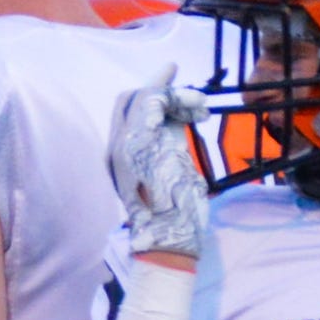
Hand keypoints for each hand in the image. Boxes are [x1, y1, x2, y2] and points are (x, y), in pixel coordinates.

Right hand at [109, 69, 213, 263]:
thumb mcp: (170, 175)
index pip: (126, 115)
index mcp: (122, 159)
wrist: (169, 238)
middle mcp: (117, 149)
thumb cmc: (174, 217)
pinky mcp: (139, 141)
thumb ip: (167, 149)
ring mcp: (125, 144)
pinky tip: (199, 109)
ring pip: (144, 97)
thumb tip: (178, 124)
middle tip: (182, 81)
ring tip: (202, 107)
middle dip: (156, 86)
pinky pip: (155, 100)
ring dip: (176, 95)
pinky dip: (179, 97)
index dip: (148, 97)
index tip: (173, 87)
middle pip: (127, 100)